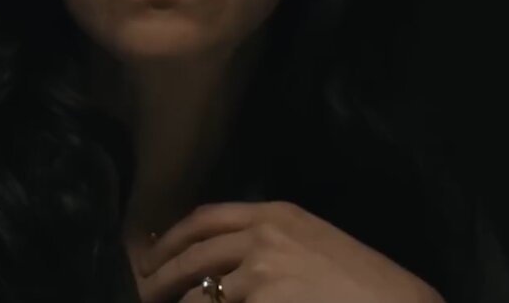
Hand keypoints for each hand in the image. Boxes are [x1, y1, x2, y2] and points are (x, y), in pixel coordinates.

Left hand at [132, 200, 445, 302]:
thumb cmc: (365, 284)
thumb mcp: (315, 242)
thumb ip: (271, 241)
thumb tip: (228, 259)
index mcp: (276, 214)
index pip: (206, 218)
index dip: (172, 236)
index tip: (152, 252)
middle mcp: (262, 237)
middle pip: (192, 254)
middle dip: (160, 276)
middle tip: (143, 291)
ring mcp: (259, 274)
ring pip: (200, 296)